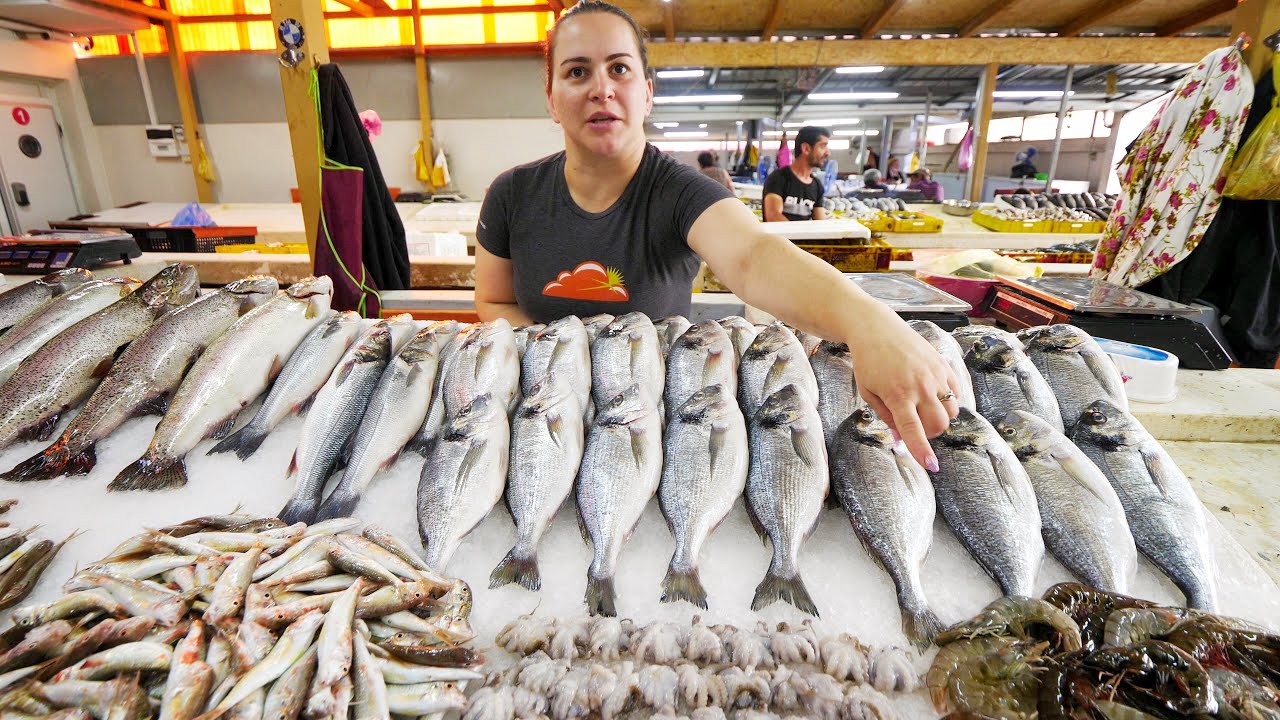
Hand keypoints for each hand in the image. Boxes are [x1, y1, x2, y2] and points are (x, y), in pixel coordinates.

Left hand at [845, 304, 961, 470]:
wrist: (877, 328)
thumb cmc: (868, 362)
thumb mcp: (869, 393)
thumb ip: (887, 417)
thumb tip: (901, 440)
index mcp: (897, 395)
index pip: (913, 430)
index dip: (922, 450)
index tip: (931, 466)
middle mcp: (920, 385)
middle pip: (939, 424)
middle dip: (930, 434)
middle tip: (916, 427)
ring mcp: (934, 374)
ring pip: (952, 411)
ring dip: (941, 418)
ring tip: (923, 409)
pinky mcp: (943, 364)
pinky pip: (956, 393)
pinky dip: (949, 401)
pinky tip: (932, 395)